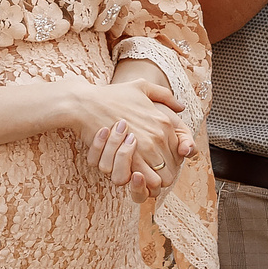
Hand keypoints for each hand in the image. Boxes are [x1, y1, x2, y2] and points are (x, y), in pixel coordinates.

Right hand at [64, 79, 190, 200]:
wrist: (85, 103)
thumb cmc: (112, 95)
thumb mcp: (141, 86)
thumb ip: (164, 94)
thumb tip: (181, 107)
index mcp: (164, 122)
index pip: (181, 153)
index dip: (173, 162)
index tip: (160, 162)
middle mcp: (157, 136)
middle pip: (172, 171)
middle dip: (162, 175)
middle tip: (150, 173)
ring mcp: (142, 147)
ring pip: (158, 180)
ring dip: (149, 181)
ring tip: (139, 176)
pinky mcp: (125, 157)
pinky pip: (139, 180)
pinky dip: (135, 182)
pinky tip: (128, 174)